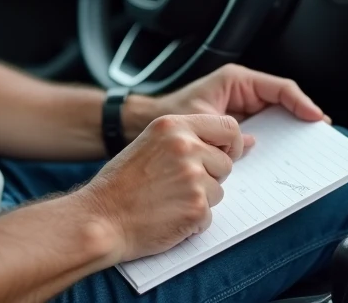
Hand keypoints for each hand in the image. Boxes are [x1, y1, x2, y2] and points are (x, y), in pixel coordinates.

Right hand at [77, 114, 245, 262]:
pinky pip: (210, 216)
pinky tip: (167, 217)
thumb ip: (190, 139)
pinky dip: (192, 222)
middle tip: (177, 185)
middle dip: (209, 177)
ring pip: (218, 190)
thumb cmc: (121, 184)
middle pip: (225, 162)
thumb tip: (246, 142)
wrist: (100, 218)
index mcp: (173, 126)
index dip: (230, 144)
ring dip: (199, 200)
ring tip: (167, 200)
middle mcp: (185, 146)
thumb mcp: (151, 144)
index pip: (228, 126)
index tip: (222, 155)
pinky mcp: (196, 207)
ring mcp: (192, 177)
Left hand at [126, 65, 326, 139]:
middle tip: (321, 138)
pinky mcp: (238, 125)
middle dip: (302, 118)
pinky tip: (282, 157)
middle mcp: (242, 91)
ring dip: (291, 132)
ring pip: (276, 117)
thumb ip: (226, 131)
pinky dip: (275, 142)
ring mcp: (242, 108)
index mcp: (236, 81)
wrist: (148, 124)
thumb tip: (254, 144)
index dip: (301, 103)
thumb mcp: (200, 120)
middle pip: (283, 103)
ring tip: (308, 150)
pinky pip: (264, 130)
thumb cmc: (169, 115)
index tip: (316, 119)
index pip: (279, 88)